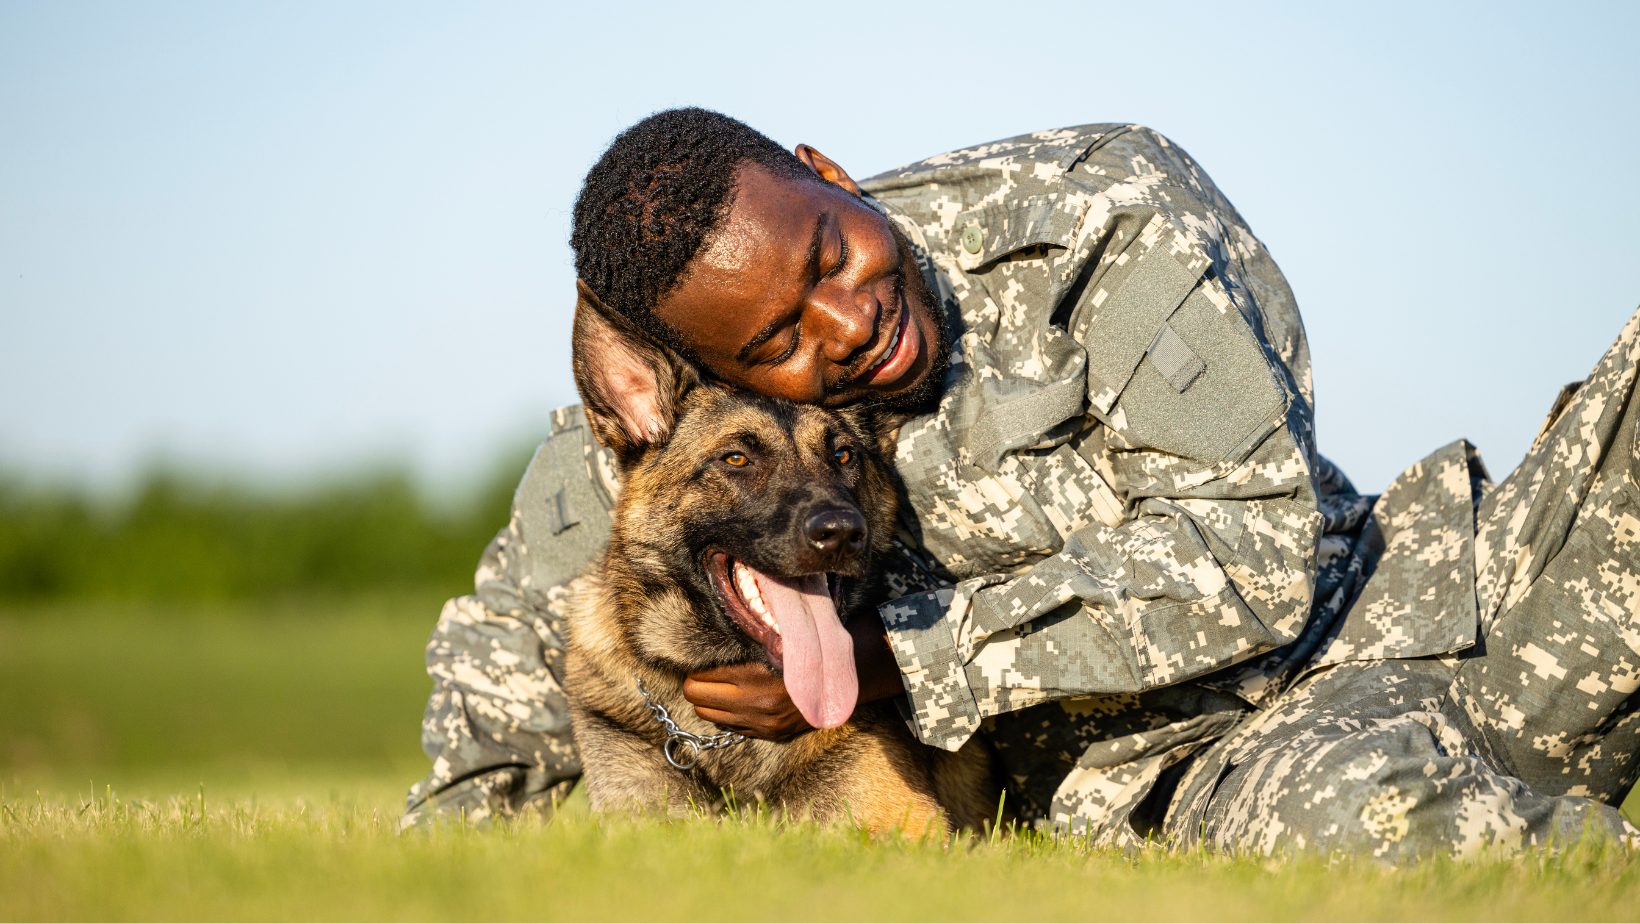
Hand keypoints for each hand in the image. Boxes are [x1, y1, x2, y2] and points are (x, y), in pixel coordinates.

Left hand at [681, 619, 904, 739]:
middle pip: (698, 700)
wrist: (845, 681)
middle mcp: (757, 707)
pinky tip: (739, 701)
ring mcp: (764, 725)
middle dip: (696, 685)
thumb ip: (748, 638)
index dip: (696, 668)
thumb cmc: (806, 651)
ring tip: (718, 686)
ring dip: (711, 701)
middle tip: (701, 673)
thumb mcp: (777, 639)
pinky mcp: (771, 736)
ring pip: (711, 717)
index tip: (698, 660)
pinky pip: (732, 728)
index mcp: (756, 679)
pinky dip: (730, 715)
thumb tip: (710, 632)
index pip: (701, 679)